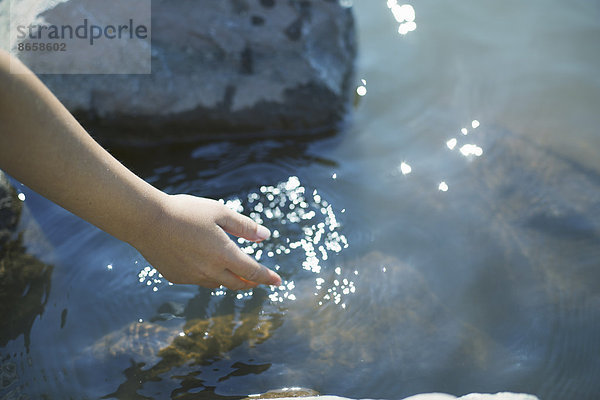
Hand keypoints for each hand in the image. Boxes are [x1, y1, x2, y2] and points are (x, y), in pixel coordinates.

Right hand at [132, 194, 281, 289]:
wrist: (146, 221)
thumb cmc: (186, 211)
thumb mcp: (220, 213)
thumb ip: (244, 227)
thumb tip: (265, 236)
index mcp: (224, 254)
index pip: (253, 272)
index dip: (267, 278)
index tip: (279, 281)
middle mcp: (210, 271)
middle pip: (237, 283)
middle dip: (250, 283)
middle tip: (257, 280)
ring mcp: (191, 277)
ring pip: (217, 284)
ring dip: (229, 280)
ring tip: (234, 272)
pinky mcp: (176, 277)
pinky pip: (198, 280)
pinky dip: (208, 276)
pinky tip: (205, 265)